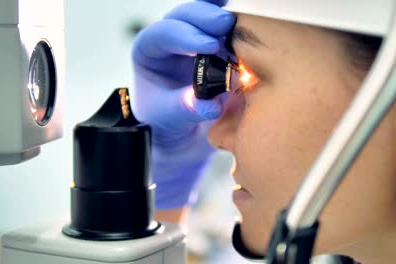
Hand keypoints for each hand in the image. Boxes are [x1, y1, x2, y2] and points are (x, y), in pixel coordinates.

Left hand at [132, 0, 235, 208]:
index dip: (186, 36)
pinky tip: (245, 15)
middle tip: (225, 25)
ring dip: (224, 19)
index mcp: (150, 52)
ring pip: (207, 14)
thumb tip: (211, 104)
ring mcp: (197, 38)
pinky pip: (225, 26)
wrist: (183, 130)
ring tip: (240, 28)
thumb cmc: (168, 121)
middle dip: (205, 18)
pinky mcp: (219, 43)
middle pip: (185, 16)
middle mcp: (172, 39)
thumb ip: (186, 109)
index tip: (209, 46)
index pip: (163, 34)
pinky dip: (235, 19)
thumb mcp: (171, 118)